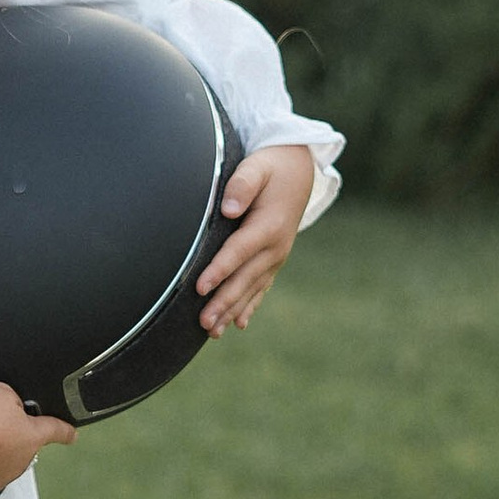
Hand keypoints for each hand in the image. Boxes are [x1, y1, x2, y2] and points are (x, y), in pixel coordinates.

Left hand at [196, 143, 314, 331]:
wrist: (298, 171)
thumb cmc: (270, 167)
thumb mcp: (257, 167)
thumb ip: (242, 184)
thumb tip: (228, 208)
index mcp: (269, 226)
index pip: (238, 252)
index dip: (219, 270)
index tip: (200, 287)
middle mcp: (275, 247)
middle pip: (244, 279)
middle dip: (223, 302)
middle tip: (203, 323)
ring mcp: (276, 256)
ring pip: (252, 289)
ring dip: (232, 310)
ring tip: (212, 332)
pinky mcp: (274, 260)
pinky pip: (261, 287)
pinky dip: (249, 306)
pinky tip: (238, 324)